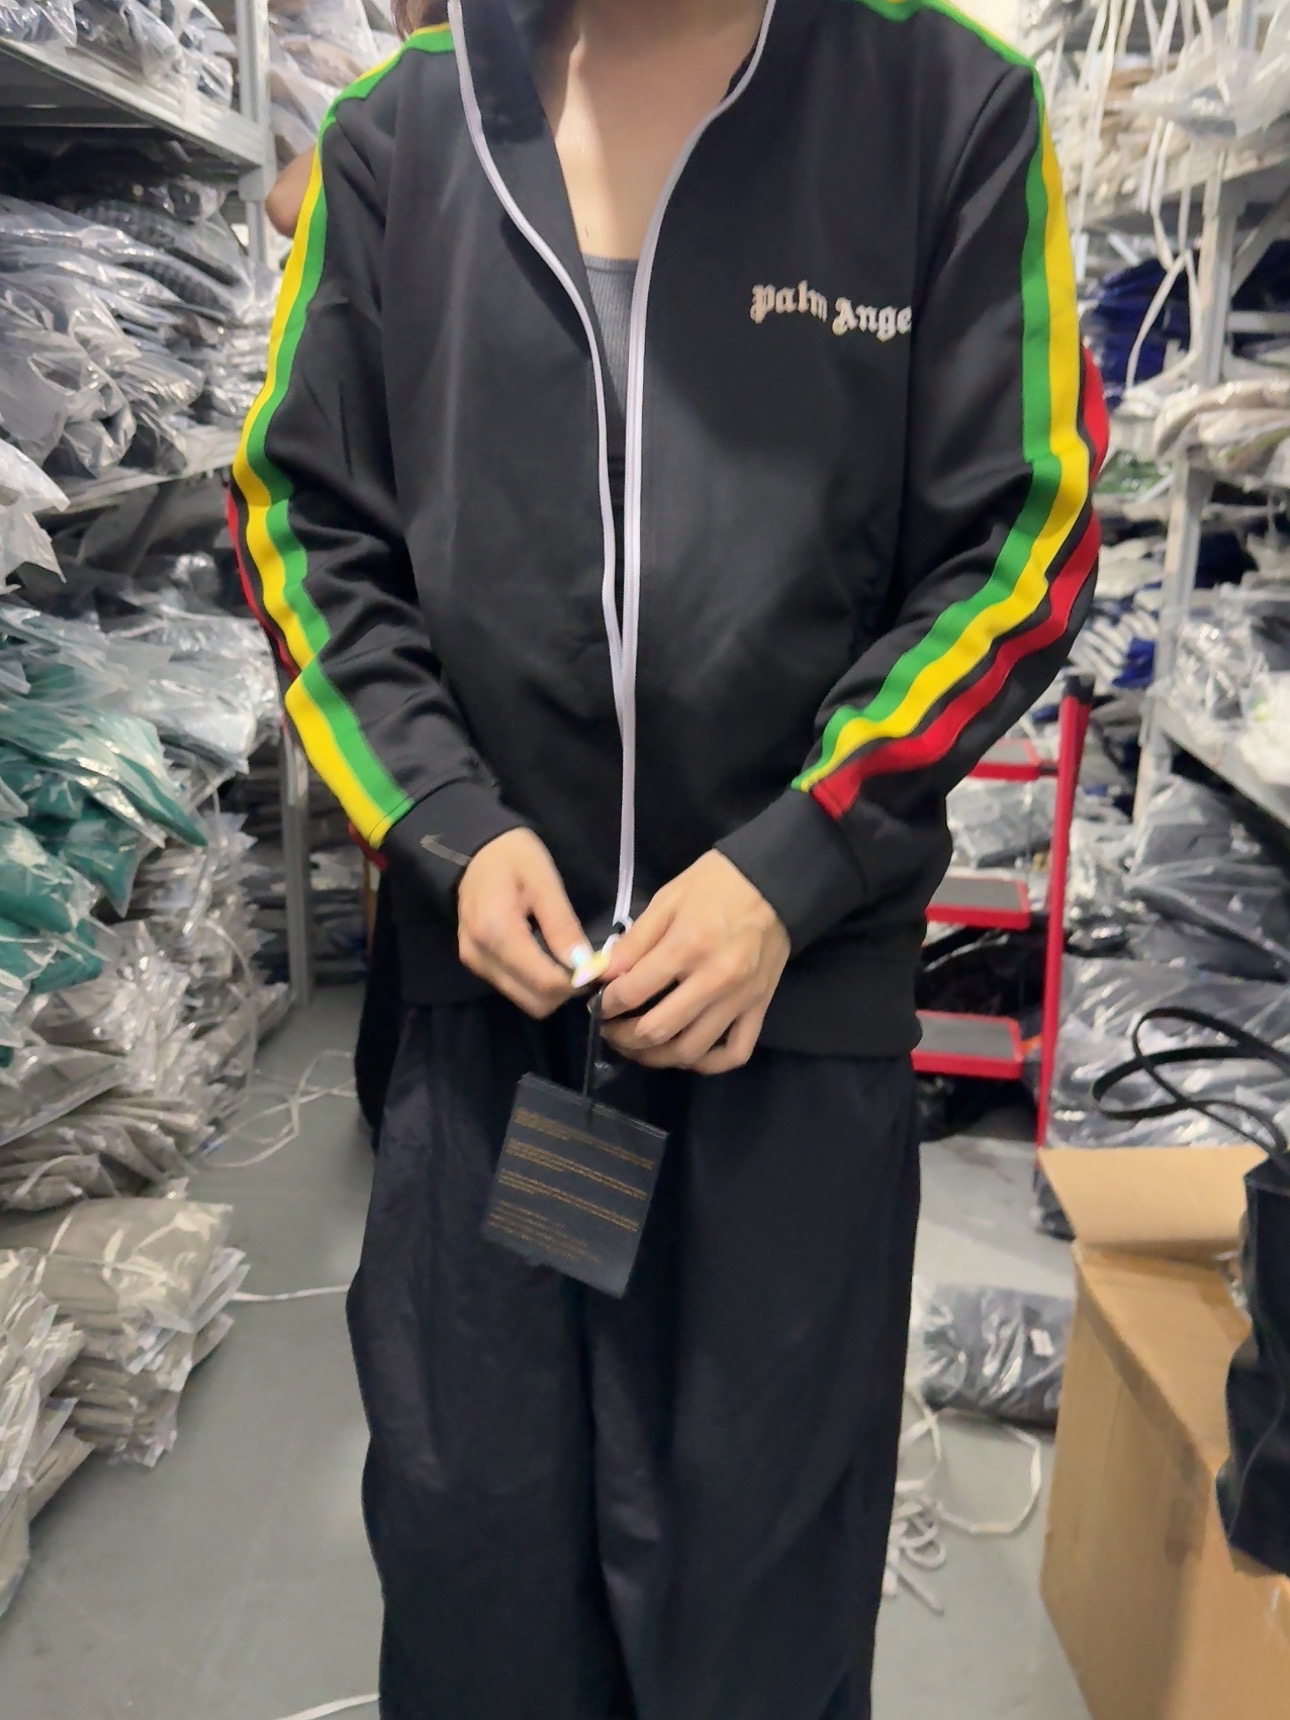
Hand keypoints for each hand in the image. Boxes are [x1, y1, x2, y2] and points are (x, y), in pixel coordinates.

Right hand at [458, 829, 589, 1018]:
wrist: (477, 851)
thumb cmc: (514, 857)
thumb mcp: (546, 883)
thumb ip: (563, 926)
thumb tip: (585, 966)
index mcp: (496, 931)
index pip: (543, 982)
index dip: (576, 982)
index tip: (599, 968)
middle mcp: (480, 955)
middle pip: (534, 1001)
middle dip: (564, 991)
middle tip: (586, 965)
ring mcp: (474, 963)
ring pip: (524, 999)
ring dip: (551, 989)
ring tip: (568, 959)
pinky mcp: (475, 964)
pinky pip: (513, 987)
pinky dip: (535, 982)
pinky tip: (548, 958)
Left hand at [599, 852, 789, 1073]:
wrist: (776, 882)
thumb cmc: (717, 883)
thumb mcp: (667, 900)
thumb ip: (634, 941)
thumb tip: (601, 975)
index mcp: (687, 947)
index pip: (633, 992)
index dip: (605, 1004)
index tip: (597, 1004)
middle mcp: (714, 980)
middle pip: (658, 1030)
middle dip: (622, 1037)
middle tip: (610, 1029)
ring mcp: (740, 999)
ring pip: (691, 1051)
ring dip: (655, 1057)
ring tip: (638, 1046)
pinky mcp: (759, 1008)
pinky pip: (735, 1053)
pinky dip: (707, 1064)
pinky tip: (685, 1053)